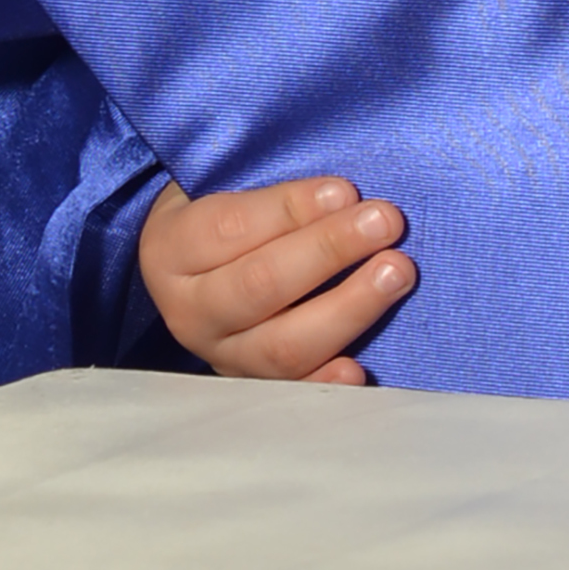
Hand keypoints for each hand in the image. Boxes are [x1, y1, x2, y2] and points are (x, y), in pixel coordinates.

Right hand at [139, 175, 416, 382]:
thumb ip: (265, 179)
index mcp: (172, 248)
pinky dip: (328, 382)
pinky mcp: (256, 386)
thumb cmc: (228, 211)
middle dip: (329, 250)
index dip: (291, 209)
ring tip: (397, 272)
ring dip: (347, 308)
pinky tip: (362, 368)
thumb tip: (338, 186)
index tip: (345, 190)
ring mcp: (222, 355)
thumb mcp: (222, 182)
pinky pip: (295, 390)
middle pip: (260, 285)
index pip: (231, 227)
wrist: (197, 271)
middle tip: (386, 221)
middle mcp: (190, 310)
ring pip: (282, 345)